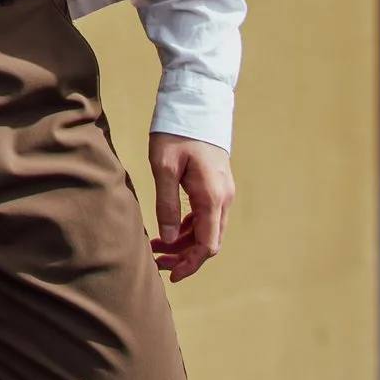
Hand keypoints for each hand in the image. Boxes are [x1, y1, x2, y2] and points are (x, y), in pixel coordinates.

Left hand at [150, 135, 232, 280]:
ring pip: (206, 230)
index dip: (190, 265)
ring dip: (184, 243)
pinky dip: (188, 228)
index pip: (207, 245)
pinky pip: (205, 216)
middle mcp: (223, 198)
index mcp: (212, 197)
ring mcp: (222, 192)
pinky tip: (169, 230)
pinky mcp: (215, 185)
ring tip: (157, 247)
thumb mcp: (163, 167)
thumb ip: (166, 204)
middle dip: (184, 257)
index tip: (171, 275)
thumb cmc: (176, 132)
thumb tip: (167, 238)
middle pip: (208, 241)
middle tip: (157, 262)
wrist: (195, 104)